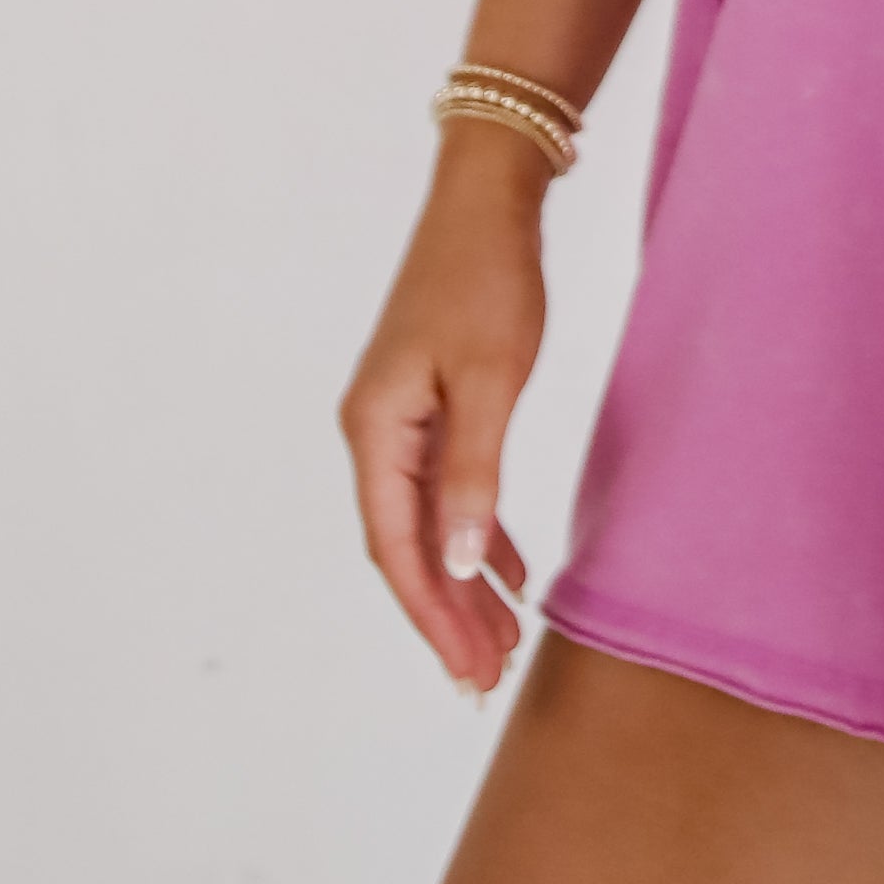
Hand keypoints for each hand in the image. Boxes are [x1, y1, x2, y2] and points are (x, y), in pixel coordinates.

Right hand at [337, 132, 543, 698]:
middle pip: (408, 547)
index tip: (468, 672)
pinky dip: (477, 534)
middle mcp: (375, 432)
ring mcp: (401, 419)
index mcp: (376, 430)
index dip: (432, 616)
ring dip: (464, 584)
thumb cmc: (487, 280)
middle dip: (447, 617)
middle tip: (487, 681)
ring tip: (501, 645)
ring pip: (429, 524)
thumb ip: (474, 474)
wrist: (486, 202)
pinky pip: (447, 490)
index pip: (397, 548)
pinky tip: (508, 573)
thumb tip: (460, 564)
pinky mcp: (431, 405)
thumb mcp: (490, 380)